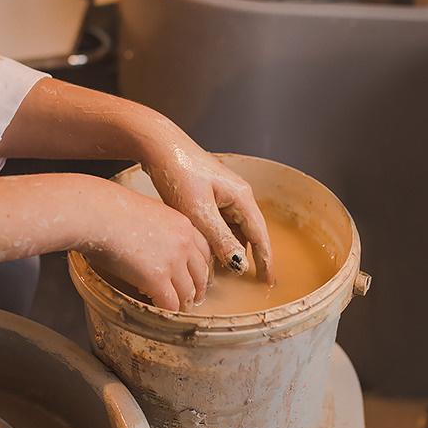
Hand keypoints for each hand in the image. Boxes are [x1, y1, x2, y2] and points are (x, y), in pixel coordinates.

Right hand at [79, 181, 211, 311]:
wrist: (97, 213)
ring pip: (188, 292)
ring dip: (184, 304)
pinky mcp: (157, 278)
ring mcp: (173, 261)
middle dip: (198, 288)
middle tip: (193, 299)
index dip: (202, 267)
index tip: (198, 276)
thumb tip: (152, 243)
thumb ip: (159, 229)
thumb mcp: (147, 212)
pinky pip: (170, 303)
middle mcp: (184, 242)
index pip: (204, 250)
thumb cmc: (110, 209)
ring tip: (178, 310)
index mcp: (182, 224)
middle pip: (201, 273)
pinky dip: (168, 311)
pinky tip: (161, 312)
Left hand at [142, 141, 273, 283]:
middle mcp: (238, 194)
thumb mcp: (198, 212)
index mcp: (241, 197)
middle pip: (250, 231)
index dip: (266, 260)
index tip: (269, 282)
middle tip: (252, 281)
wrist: (158, 145)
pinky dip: (219, 237)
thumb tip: (241, 264)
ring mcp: (225, 192)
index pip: (260, 235)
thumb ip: (221, 240)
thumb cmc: (178, 173)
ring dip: (232, 247)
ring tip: (225, 271)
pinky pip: (221, 220)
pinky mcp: (210, 192)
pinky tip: (208, 249)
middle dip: (251, 256)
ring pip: (234, 227)